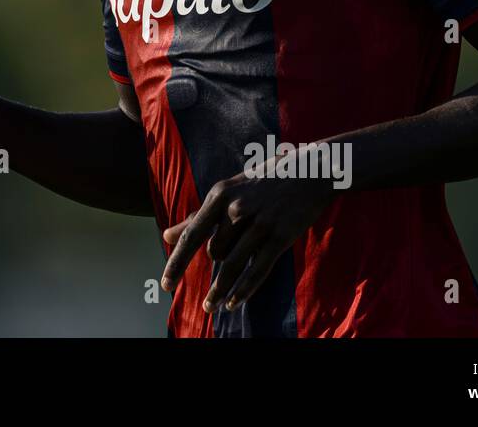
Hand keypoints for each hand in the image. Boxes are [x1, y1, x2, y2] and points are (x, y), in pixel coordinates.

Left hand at [160, 156, 335, 312]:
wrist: (312, 171)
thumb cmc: (264, 181)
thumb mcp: (228, 191)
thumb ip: (199, 216)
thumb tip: (166, 236)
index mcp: (219, 194)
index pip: (192, 234)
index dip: (176, 262)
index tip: (165, 285)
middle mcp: (236, 208)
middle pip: (213, 252)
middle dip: (216, 260)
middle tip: (225, 258)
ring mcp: (259, 223)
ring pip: (232, 266)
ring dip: (220, 290)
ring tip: (211, 306)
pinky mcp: (280, 236)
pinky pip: (257, 270)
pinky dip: (243, 290)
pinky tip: (232, 303)